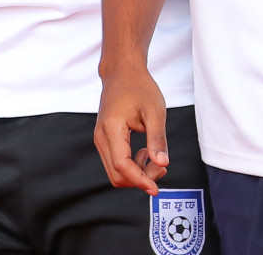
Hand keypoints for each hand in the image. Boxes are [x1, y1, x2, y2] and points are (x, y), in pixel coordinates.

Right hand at [95, 63, 169, 193]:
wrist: (122, 72)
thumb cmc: (139, 87)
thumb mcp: (155, 111)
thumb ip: (157, 138)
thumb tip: (162, 164)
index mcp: (112, 129)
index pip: (122, 166)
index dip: (139, 180)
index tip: (156, 189)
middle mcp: (101, 137)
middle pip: (116, 174)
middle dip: (140, 178)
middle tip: (161, 168)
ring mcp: (100, 138)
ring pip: (114, 171)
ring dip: (136, 173)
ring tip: (155, 158)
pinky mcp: (103, 139)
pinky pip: (115, 162)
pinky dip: (131, 165)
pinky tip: (145, 152)